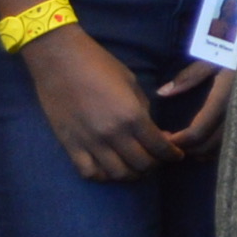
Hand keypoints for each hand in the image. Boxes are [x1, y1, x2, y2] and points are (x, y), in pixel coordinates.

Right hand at [22, 28, 181, 183]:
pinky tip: (110, 169)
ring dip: (132, 174)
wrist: (59, 60)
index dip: (172, 155)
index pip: (159, 147)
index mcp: (132, 116)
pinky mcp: (70, 145)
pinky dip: (104, 176)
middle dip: (155, 165)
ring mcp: (90, 142)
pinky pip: (90, 173)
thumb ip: (143, 111)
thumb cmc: (99, 65)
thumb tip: (153, 133)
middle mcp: (112, 134)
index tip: (176, 155)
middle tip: (156, 159)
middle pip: (141, 165)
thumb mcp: (131, 84)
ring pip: (118, 174)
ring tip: (135, 166)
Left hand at [156, 59, 236, 157]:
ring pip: (222, 148)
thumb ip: (190, 77)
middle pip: (209, 145)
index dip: (180, 140)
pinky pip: (234, 144)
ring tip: (188, 142)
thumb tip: (162, 92)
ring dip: (202, 150)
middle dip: (188, 148)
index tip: (165, 138)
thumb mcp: (214, 58)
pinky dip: (218, 147)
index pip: (199, 131)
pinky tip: (208, 140)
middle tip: (172, 142)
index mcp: (225, 98)